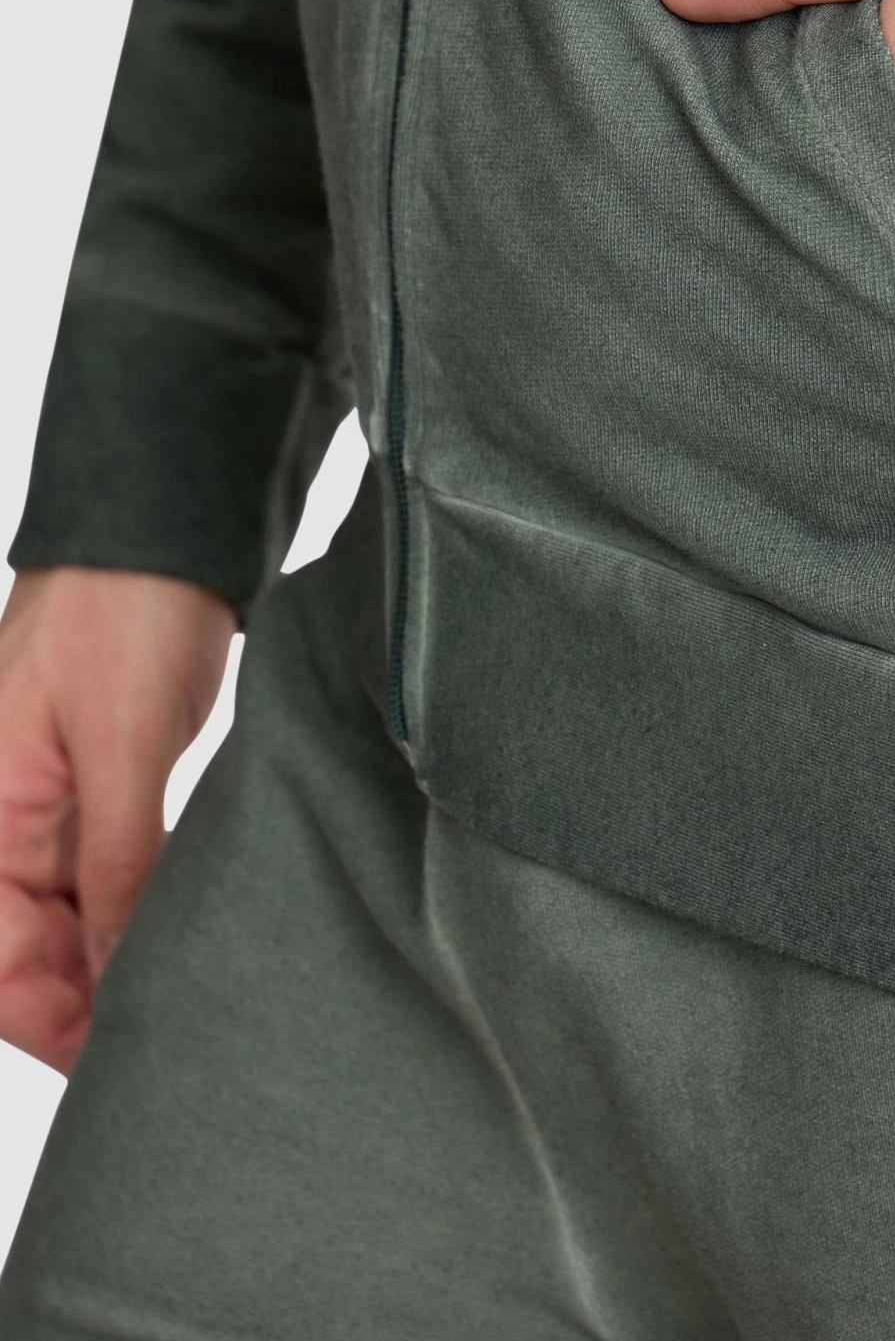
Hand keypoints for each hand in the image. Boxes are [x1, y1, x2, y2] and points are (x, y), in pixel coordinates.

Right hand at [0, 566, 234, 1073]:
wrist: (166, 530)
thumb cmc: (125, 616)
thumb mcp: (122, 747)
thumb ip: (113, 863)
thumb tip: (110, 973)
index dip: (45, 1018)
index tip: (109, 1059)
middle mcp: (2, 817)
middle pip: (23, 950)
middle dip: (81, 1000)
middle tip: (164, 1033)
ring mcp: (51, 803)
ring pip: (66, 919)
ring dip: (110, 960)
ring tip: (181, 993)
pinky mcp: (101, 784)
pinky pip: (102, 873)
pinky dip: (133, 908)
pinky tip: (177, 931)